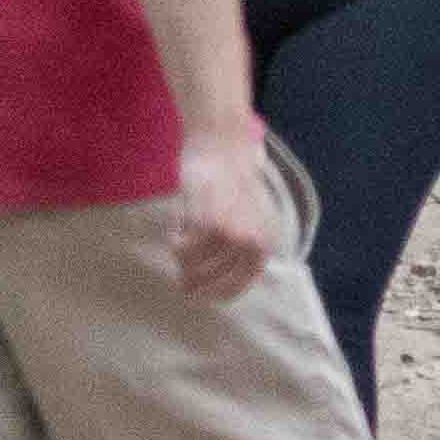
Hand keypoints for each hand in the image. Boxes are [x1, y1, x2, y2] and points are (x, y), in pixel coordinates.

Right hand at [168, 117, 279, 302]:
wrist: (223, 144)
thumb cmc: (232, 180)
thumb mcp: (250, 215)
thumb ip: (241, 244)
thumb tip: (216, 277)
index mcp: (264, 240)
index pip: (240, 284)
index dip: (216, 293)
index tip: (200, 294)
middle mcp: (251, 241)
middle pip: (212, 281)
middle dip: (193, 280)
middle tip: (181, 273)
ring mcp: (231, 233)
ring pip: (193, 267)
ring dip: (182, 258)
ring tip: (181, 240)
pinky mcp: (208, 222)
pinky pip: (182, 248)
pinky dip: (176, 241)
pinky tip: (177, 226)